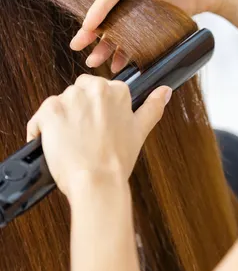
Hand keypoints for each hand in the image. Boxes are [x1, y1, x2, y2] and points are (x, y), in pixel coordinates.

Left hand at [27, 75, 171, 199]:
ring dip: (60, 121)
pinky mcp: (50, 110)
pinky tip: (53, 146)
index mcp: (116, 91)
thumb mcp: (140, 131)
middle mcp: (94, 89)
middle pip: (77, 93)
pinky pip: (39, 118)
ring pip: (59, 104)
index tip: (96, 127)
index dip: (95, 111)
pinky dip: (41, 132)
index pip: (98, 90)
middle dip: (77, 112)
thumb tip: (165, 91)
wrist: (97, 182)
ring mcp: (71, 98)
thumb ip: (152, 107)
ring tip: (70, 144)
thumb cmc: (116, 161)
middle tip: (83, 137)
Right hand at [70, 0, 237, 70]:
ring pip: (122, 28)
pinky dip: (130, 51)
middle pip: (111, 13)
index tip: (88, 26)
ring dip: (108, 45)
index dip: (99, 10)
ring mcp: (146, 8)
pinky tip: (121, 65)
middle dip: (94, 31)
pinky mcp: (158, 21)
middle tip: (77, 46)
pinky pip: (140, 38)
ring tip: (94, 62)